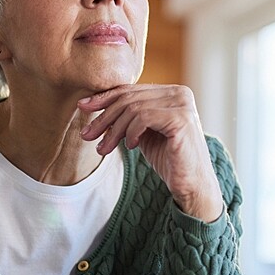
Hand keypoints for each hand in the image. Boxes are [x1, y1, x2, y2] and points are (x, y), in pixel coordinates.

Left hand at [78, 84, 222, 221]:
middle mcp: (180, 93)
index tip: (83, 107)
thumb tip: (92, 104)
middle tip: (87, 135)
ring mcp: (183, 104)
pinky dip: (131, 132)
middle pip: (129, 98)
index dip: (104, 98)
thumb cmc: (168, 159)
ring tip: (103, 149)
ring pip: (133, 108)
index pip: (131, 89)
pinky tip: (130, 146)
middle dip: (103, 117)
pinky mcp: (182, 119)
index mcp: (172, 92)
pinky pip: (144, 118)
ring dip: (113, 130)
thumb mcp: (143, 132)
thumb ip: (128, 116)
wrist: (192, 185)